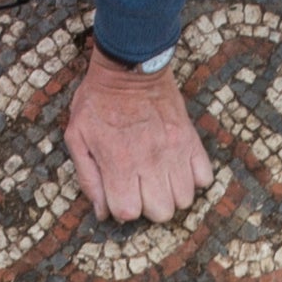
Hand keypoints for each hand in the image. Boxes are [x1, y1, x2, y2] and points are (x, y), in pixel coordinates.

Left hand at [65, 47, 212, 225]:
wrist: (130, 68)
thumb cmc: (98, 102)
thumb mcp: (77, 137)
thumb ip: (87, 177)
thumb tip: (102, 211)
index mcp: (119, 163)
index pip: (128, 212)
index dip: (123, 208)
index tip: (120, 194)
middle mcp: (150, 162)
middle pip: (161, 212)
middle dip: (149, 206)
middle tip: (141, 189)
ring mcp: (174, 152)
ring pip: (184, 199)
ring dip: (172, 195)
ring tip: (160, 179)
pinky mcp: (191, 141)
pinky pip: (204, 177)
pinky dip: (193, 179)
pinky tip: (178, 169)